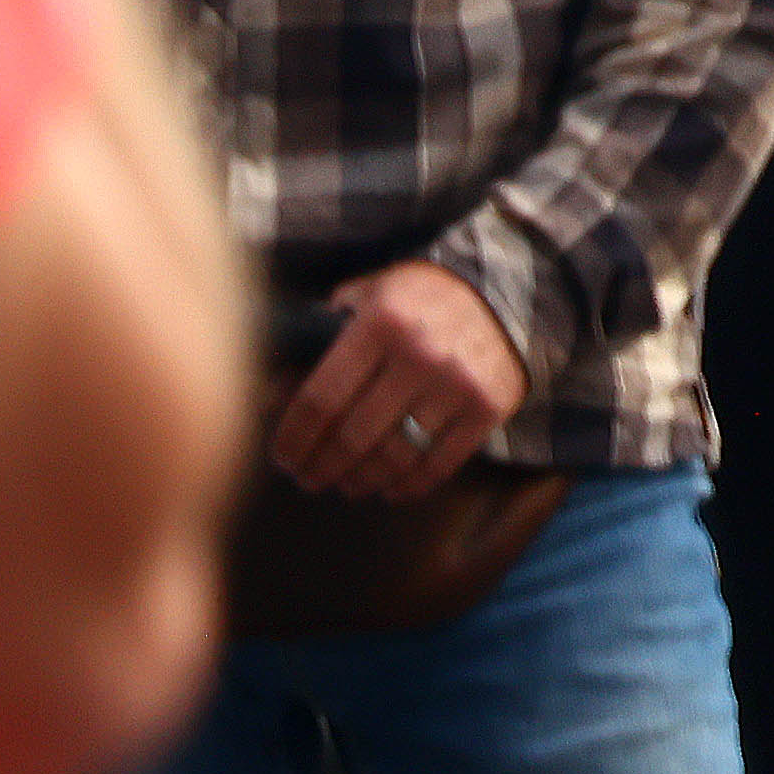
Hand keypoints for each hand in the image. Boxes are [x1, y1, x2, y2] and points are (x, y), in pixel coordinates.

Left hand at [270, 260, 525, 500]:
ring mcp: (459, 383)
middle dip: (321, 467)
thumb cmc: (415, 298)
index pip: (319, 401)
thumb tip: (269, 400)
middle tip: (309, 477)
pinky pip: (439, 463)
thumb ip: (318, 344)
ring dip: (360, 480)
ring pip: (394, 457)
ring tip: (346, 483)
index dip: (293, 439)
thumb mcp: (363, 300)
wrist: (503, 285)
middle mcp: (421, 353)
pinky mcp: (490, 405)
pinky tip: (389, 487)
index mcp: (381, 322)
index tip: (284, 457)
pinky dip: (408, 485)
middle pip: (352, 437)